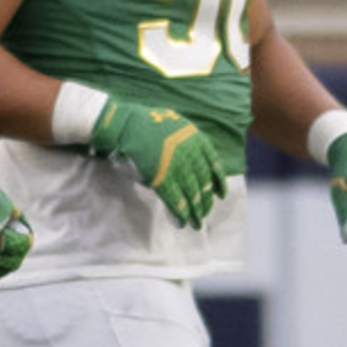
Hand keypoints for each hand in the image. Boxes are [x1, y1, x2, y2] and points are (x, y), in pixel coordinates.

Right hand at [90, 98, 225, 228]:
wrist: (125, 123)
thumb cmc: (146, 124)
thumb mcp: (176, 126)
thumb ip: (188, 144)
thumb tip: (192, 167)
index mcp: (196, 140)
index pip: (214, 165)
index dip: (219, 183)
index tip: (220, 196)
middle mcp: (190, 153)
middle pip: (204, 183)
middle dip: (206, 202)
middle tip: (205, 213)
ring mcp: (176, 167)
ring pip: (192, 194)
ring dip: (196, 211)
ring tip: (197, 223)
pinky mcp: (161, 178)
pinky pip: (175, 200)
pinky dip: (180, 213)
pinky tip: (183, 222)